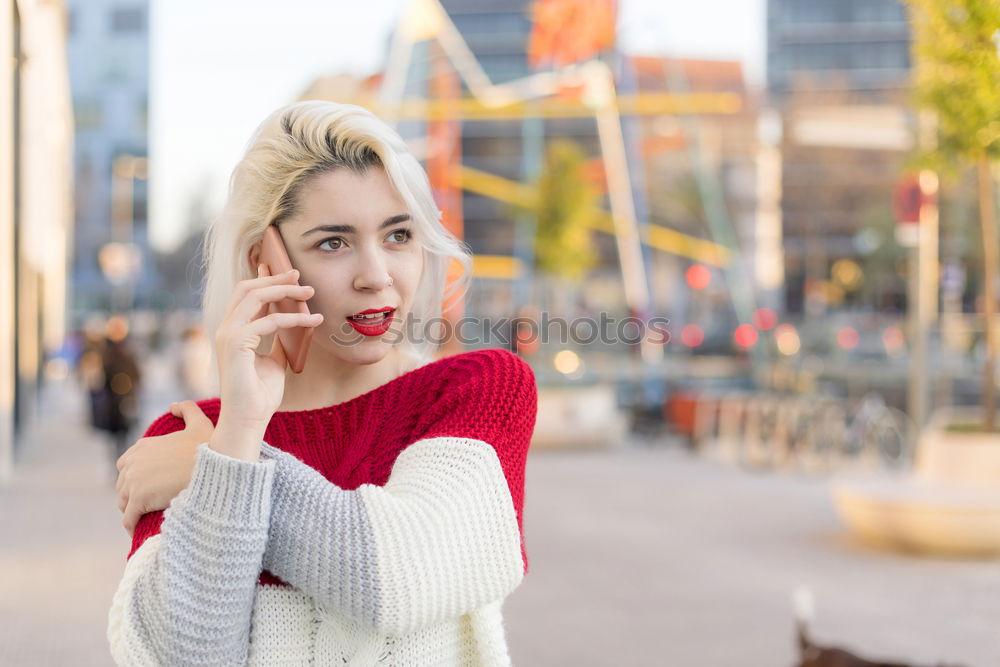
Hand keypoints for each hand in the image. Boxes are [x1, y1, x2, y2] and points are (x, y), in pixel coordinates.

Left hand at [115, 400, 215, 535]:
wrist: (213, 471)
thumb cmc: (209, 448)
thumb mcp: (200, 423)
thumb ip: (186, 410)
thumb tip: (172, 406)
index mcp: (142, 447)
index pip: (126, 464)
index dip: (136, 476)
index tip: (148, 485)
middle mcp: (133, 463)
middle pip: (122, 484)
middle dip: (131, 494)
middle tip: (147, 503)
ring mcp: (133, 482)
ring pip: (123, 502)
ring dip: (131, 510)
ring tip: (143, 517)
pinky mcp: (138, 500)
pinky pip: (128, 518)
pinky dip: (130, 525)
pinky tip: (137, 530)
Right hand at [213, 263, 321, 452]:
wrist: (248, 420)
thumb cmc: (259, 395)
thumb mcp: (275, 362)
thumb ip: (279, 342)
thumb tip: (295, 327)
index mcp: (232, 331)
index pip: (244, 295)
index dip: (264, 279)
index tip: (286, 271)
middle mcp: (226, 329)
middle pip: (247, 288)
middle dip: (275, 278)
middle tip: (299, 275)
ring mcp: (227, 335)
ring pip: (255, 297)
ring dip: (285, 291)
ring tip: (309, 291)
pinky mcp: (236, 343)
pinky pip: (270, 321)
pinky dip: (295, 318)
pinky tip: (313, 321)